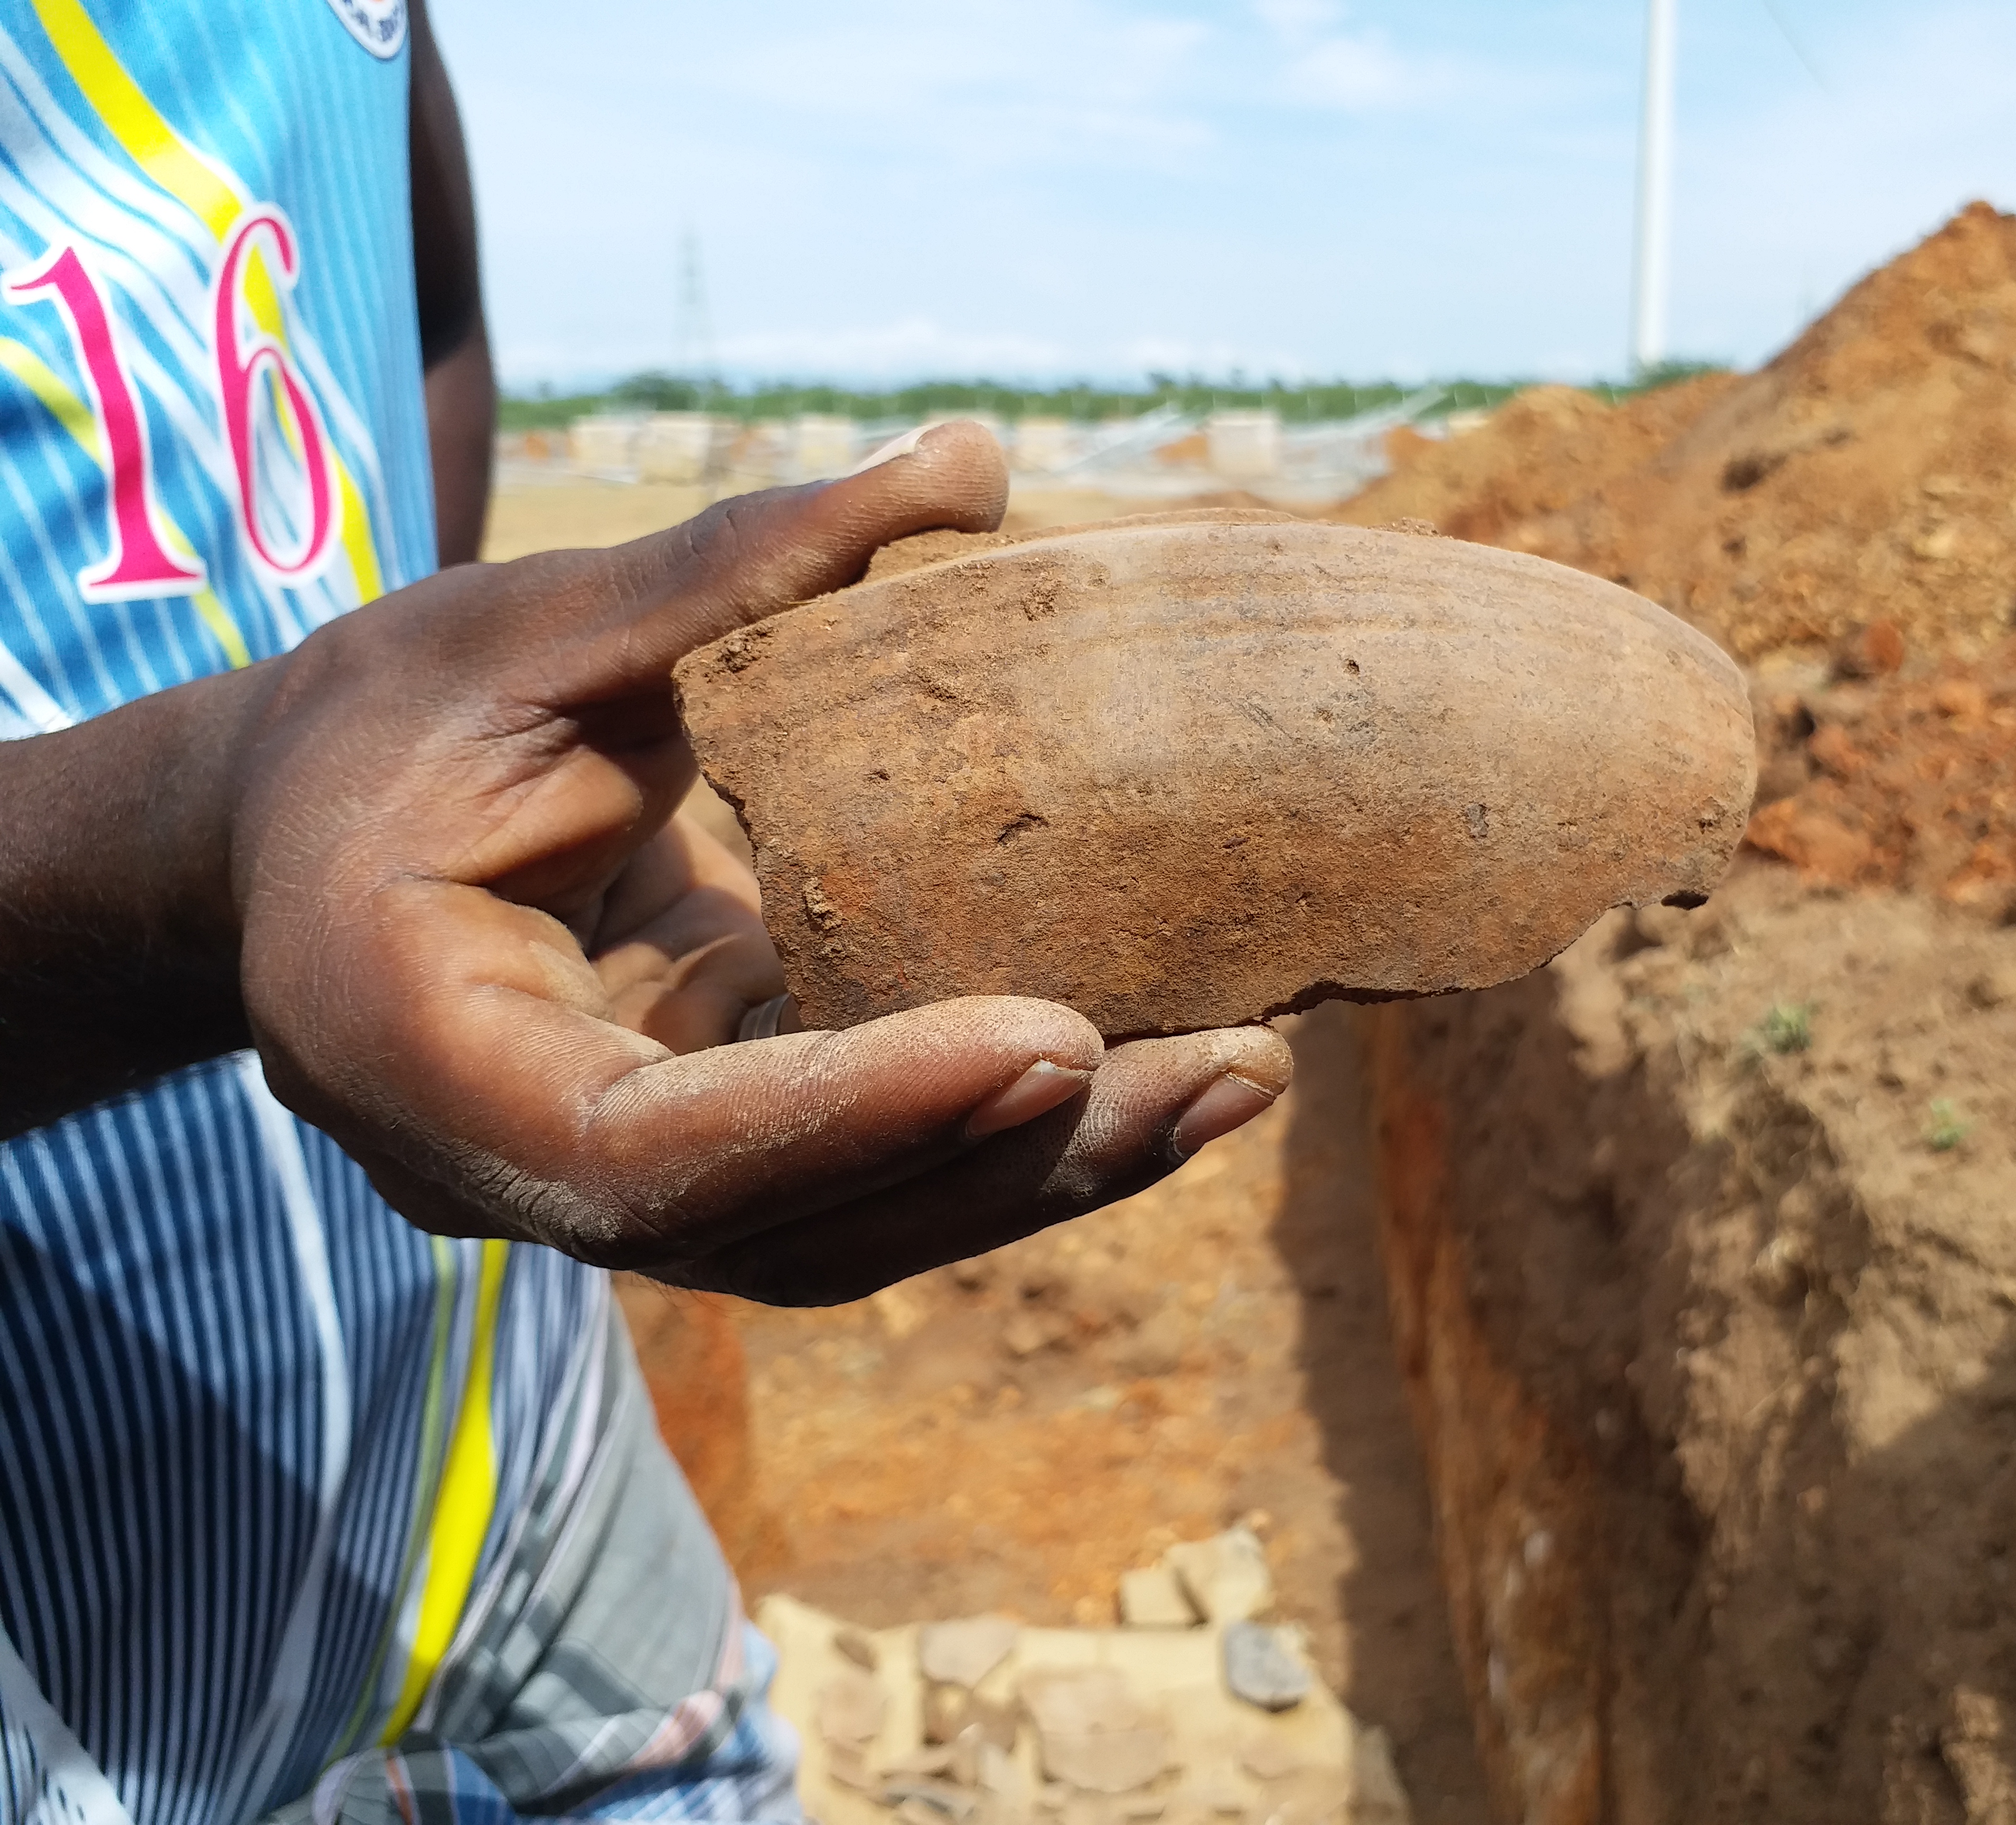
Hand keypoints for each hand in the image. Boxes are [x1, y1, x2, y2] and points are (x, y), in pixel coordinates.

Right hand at [225, 423, 1290, 1303]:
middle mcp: (525, 1173)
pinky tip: (1166, 1068)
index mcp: (429, 1057)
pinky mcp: (709, 1149)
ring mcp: (623, 1186)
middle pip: (794, 1229)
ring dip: (1053, 1174)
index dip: (854, 1112)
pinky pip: (869, 1179)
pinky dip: (1016, 1137)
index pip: (651, 1151)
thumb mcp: (519, 628)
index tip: (1054, 1040)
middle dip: (1014, 1166)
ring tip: (1241, 1076)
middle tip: (1223, 1069)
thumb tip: (971, 463)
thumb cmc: (381, 727)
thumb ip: (726, 568)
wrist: (302, 841)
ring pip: (854, 1232)